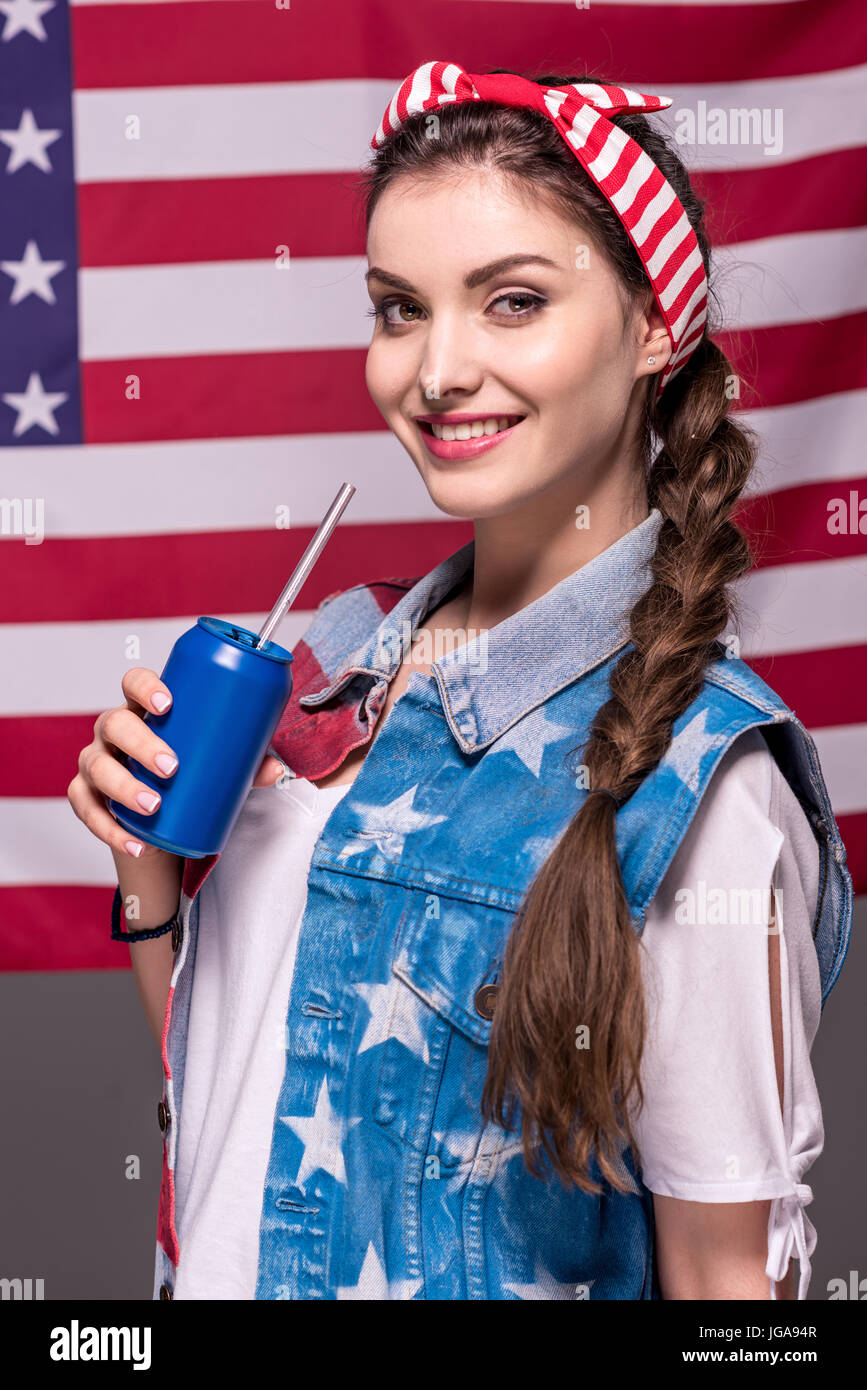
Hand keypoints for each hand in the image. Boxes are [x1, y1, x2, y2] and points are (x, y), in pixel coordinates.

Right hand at [67, 667, 284, 856]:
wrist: (162, 818)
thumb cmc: (188, 773)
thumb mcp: (218, 764)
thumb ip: (246, 764)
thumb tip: (275, 769)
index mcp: (144, 710)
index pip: (133, 682)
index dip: (145, 686)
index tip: (168, 702)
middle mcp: (113, 732)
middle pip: (113, 723)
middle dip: (141, 744)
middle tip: (172, 767)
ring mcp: (96, 762)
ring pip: (97, 767)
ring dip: (123, 787)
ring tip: (153, 805)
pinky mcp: (87, 797)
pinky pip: (86, 810)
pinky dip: (109, 828)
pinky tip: (134, 842)